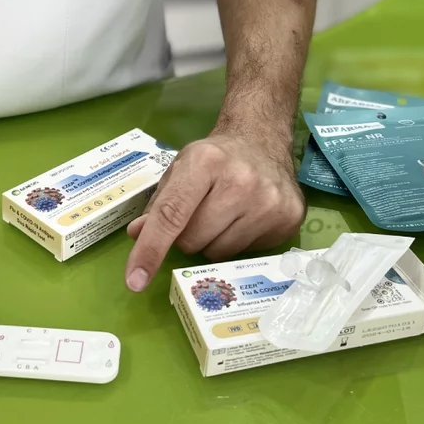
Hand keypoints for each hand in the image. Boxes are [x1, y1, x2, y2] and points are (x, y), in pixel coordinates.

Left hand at [123, 130, 304, 291]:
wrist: (262, 142)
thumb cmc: (216, 158)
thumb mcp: (181, 168)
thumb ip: (159, 203)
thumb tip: (138, 235)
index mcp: (205, 162)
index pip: (172, 214)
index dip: (150, 249)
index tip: (135, 280)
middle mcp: (240, 181)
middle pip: (192, 241)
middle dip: (186, 236)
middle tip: (199, 213)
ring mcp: (269, 202)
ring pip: (218, 254)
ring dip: (212, 242)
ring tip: (224, 215)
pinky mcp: (288, 220)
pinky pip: (246, 255)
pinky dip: (237, 243)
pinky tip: (245, 218)